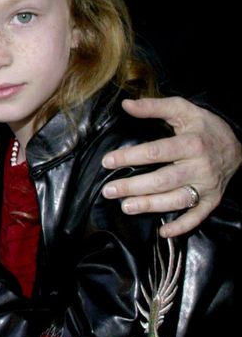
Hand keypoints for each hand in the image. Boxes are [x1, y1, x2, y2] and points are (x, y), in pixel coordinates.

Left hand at [101, 97, 241, 235]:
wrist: (237, 143)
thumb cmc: (203, 125)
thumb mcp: (181, 108)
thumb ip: (153, 106)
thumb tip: (126, 104)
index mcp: (191, 144)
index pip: (156, 152)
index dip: (130, 157)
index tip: (107, 161)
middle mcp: (200, 167)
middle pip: (163, 180)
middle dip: (134, 187)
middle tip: (109, 190)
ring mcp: (208, 186)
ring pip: (177, 200)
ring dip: (150, 206)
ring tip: (125, 207)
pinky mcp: (213, 200)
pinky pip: (197, 216)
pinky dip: (181, 226)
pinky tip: (163, 231)